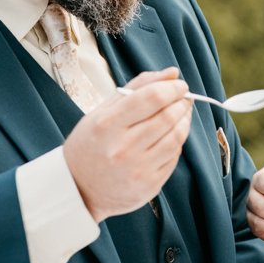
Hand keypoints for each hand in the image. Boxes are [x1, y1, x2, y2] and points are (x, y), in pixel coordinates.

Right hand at [62, 68, 192, 221]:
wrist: (78, 189)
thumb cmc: (91, 144)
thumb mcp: (102, 111)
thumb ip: (137, 88)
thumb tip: (172, 73)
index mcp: (106, 124)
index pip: (151, 98)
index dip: (172, 88)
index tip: (179, 84)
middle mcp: (122, 148)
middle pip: (167, 117)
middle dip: (182, 102)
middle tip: (184, 97)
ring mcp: (137, 169)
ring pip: (176, 137)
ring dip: (185, 120)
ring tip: (182, 112)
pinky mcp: (149, 184)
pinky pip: (173, 157)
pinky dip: (177, 141)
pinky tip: (172, 134)